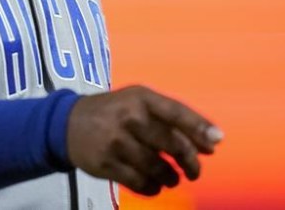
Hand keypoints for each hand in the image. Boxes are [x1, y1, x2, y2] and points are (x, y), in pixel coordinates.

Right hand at [66, 85, 222, 195]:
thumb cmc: (115, 111)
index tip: (217, 142)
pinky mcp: (106, 163)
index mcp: (140, 97)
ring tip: (172, 178)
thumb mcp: (137, 101)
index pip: (176, 112)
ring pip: (158, 167)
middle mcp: (129, 117)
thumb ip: (171, 117)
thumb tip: (212, 141)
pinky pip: (140, 182)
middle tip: (194, 171)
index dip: (199, 127)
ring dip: (171, 177)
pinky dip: (153, 188)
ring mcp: (116, 141)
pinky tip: (155, 185)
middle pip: (172, 144)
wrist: (68, 123)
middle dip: (190, 162)